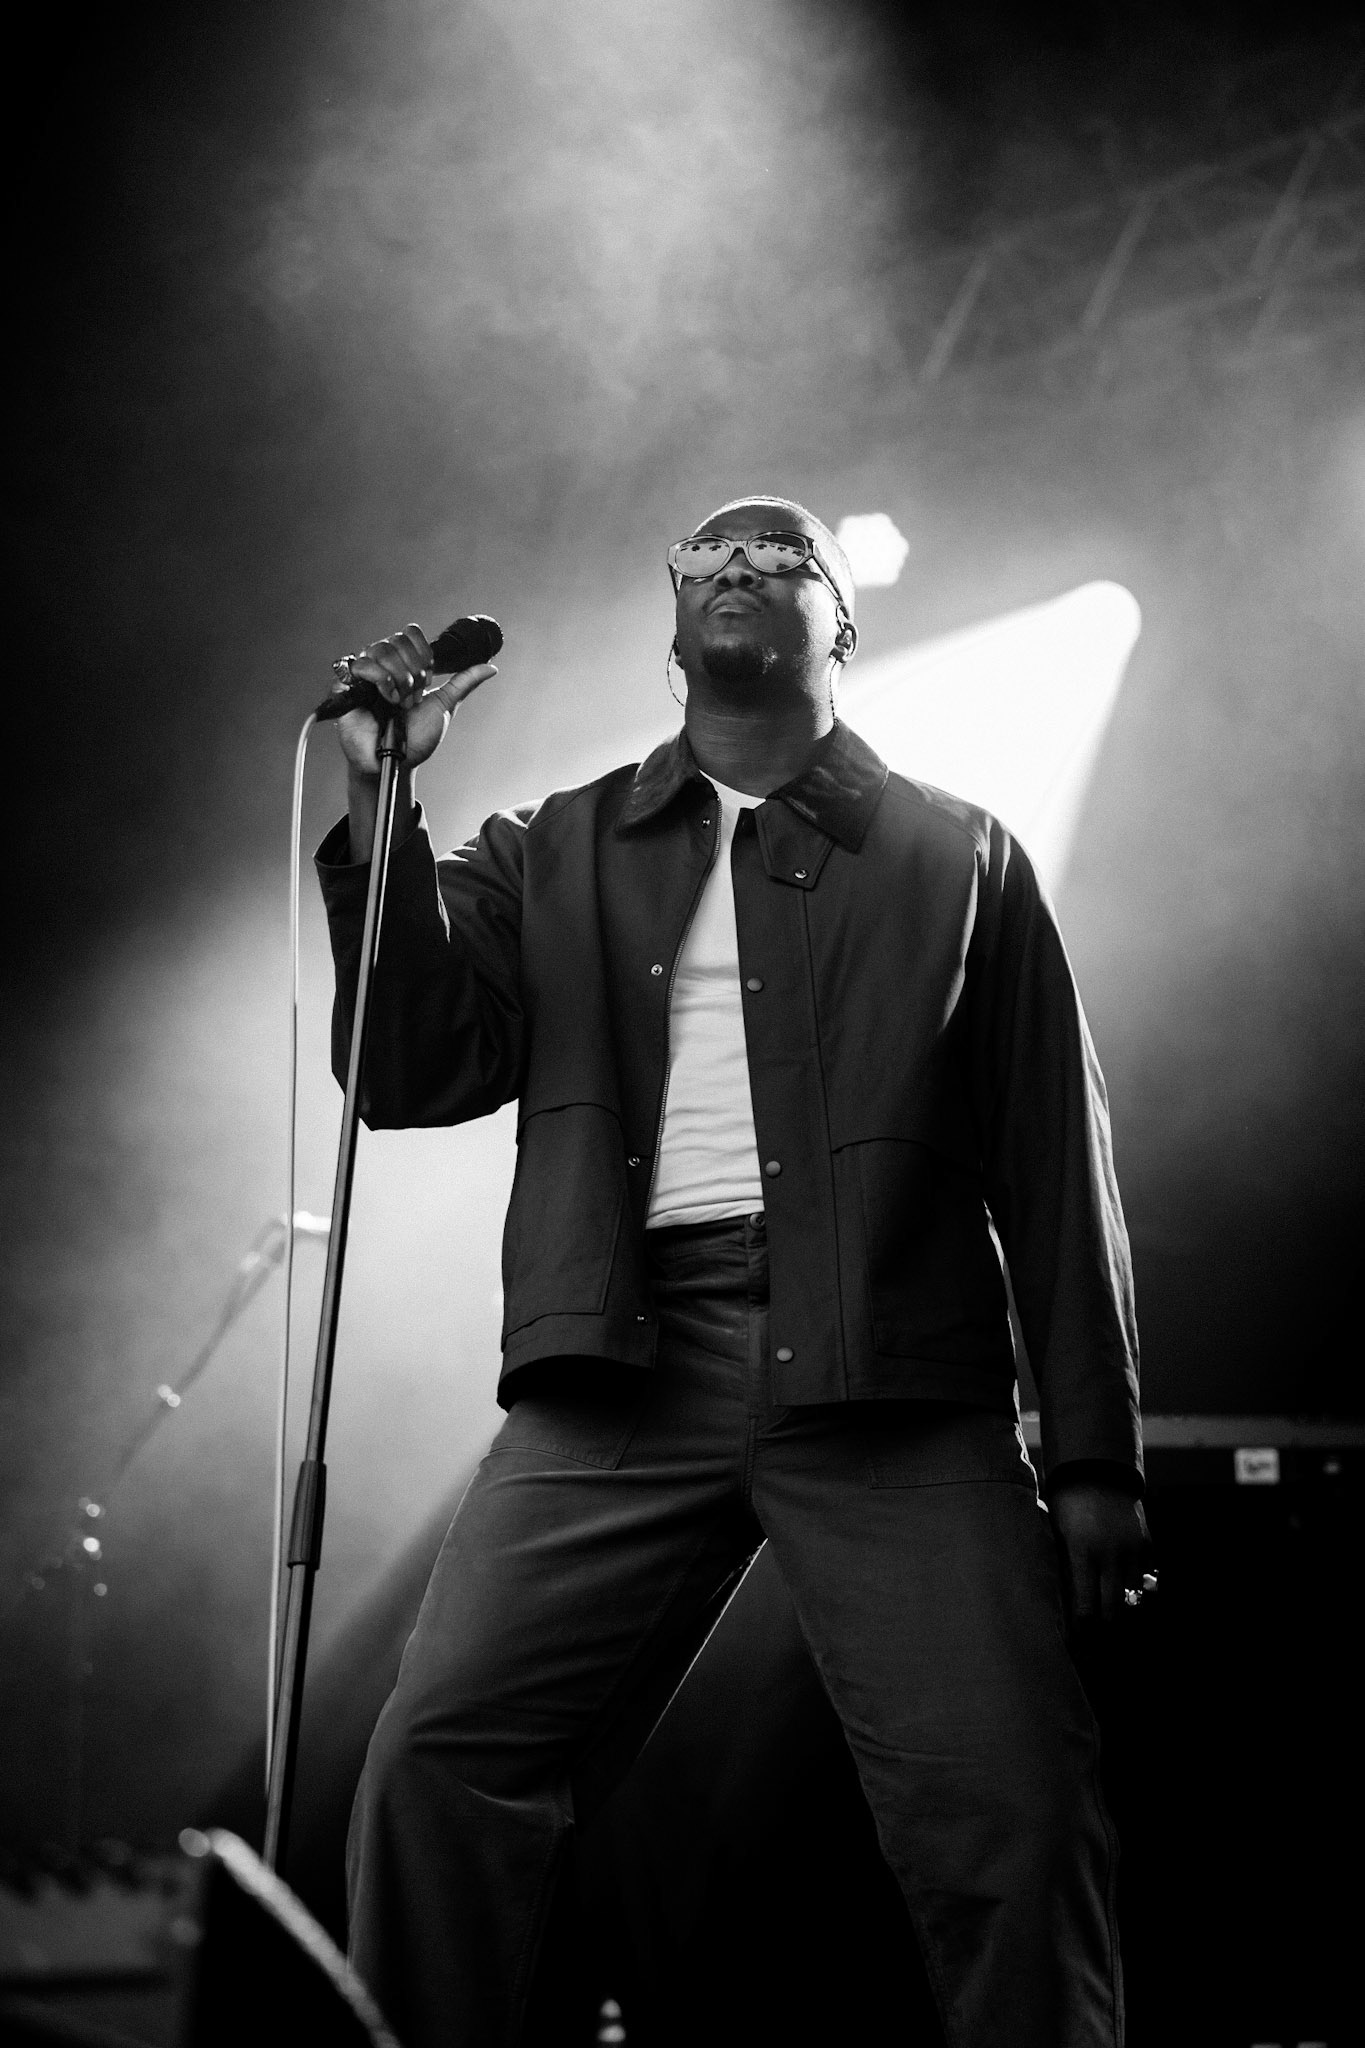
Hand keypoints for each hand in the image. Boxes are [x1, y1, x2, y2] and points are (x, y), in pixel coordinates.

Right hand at [334, 622, 497, 780]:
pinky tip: (386, 698)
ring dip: (397, 677)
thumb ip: (463, 683)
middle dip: (412, 672)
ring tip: (399, 701)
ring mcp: (364, 674)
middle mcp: (383, 665)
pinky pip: (359, 665)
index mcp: (404, 664)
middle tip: (412, 697)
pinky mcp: (346, 685)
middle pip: (396, 640)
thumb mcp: (444, 706)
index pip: (410, 634)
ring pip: (379, 648)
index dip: (422, 654)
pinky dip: (379, 680)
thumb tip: (490, 667)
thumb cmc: (417, 738)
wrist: (397, 761)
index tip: (427, 680)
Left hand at [1049, 1481, 1151, 1627]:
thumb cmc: (1066, 1505)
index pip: (1086, 1605)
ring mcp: (1132, 1549)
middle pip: (1113, 1607)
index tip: (1078, 1638)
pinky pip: (1146, 1576)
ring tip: (1113, 1615)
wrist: (1096, 1471)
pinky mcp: (1146, 1543)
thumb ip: (1065, 1566)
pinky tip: (1127, 1592)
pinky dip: (1138, 1586)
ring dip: (1123, 1606)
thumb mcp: (1058, 1534)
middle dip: (1105, 1624)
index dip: (1083, 1627)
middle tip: (1098, 1636)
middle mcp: (1111, 1554)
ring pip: (1133, 1595)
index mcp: (1082, 1552)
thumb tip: (1065, 1603)